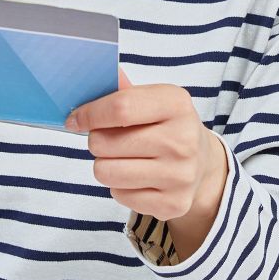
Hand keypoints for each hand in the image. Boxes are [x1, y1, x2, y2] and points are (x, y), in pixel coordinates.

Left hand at [67, 68, 228, 255]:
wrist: (203, 164)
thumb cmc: (166, 126)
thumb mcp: (152, 100)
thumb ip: (121, 90)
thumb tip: (87, 76)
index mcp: (177, 104)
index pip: (120, 107)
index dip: (88, 114)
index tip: (74, 119)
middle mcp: (183, 140)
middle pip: (105, 143)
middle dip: (96, 141)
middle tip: (108, 140)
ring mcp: (180, 175)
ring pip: (106, 172)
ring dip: (105, 165)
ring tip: (122, 159)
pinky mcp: (174, 203)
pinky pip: (119, 195)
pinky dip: (120, 186)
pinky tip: (137, 177)